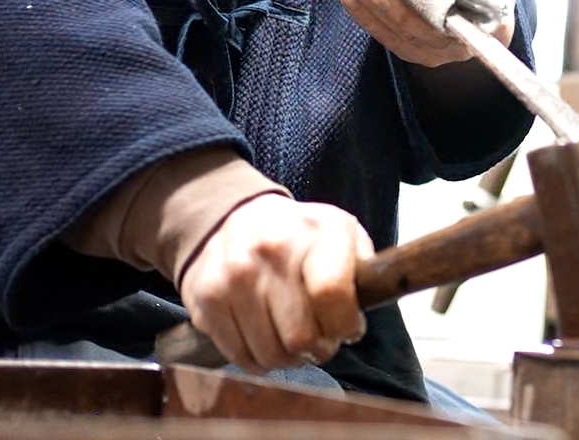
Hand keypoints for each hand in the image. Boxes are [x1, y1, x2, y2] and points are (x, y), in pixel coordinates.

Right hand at [179, 194, 374, 373]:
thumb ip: (363, 268)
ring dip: (289, 358)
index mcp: (315, 232)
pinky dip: (259, 359)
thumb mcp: (342, 232)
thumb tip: (372, 302)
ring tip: (294, 336)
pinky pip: (240, 357)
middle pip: (301, 337)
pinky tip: (267, 336)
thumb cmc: (299, 235)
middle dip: (319, 349)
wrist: (231, 218)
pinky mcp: (206, 301)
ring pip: (270, 355)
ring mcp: (233, 277)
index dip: (346, 325)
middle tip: (321, 339)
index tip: (349, 328)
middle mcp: (270, 252)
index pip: (332, 294)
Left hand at [339, 0, 515, 65]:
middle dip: (389, 6)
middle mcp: (471, 41)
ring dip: (373, 11)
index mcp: (494, 14)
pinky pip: (392, 40)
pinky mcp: (419, 50)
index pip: (464, 24)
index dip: (427, 12)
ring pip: (406, 39)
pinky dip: (369, 20)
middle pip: (427, 34)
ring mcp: (443, 50)